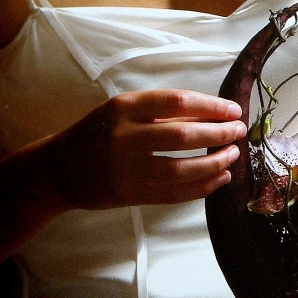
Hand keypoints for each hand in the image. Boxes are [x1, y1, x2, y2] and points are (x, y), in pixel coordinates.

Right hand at [44, 89, 246, 209]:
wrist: (59, 169)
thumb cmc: (98, 133)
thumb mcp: (121, 111)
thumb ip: (159, 111)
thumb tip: (212, 114)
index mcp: (123, 107)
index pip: (177, 101)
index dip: (211, 106)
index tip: (233, 110)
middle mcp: (123, 136)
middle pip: (183, 135)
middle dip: (219, 133)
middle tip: (238, 132)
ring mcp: (126, 169)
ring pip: (182, 168)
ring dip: (215, 163)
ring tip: (233, 155)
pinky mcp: (130, 195)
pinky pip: (174, 194)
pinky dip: (202, 187)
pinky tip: (220, 178)